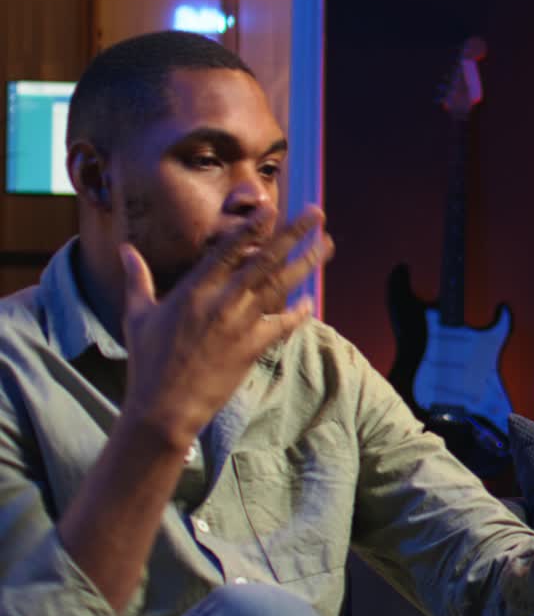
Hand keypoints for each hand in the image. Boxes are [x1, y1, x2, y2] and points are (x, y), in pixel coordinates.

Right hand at [119, 205, 333, 449]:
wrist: (163, 407)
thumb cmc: (147, 361)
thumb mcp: (138, 314)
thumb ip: (138, 278)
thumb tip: (125, 249)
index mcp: (194, 290)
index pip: (228, 250)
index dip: (251, 227)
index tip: (270, 208)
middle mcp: (220, 302)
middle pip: (264, 260)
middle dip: (293, 234)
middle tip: (316, 213)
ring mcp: (238, 326)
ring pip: (279, 287)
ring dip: (306, 264)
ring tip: (326, 245)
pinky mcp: (250, 350)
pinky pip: (281, 326)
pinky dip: (298, 313)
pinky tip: (311, 301)